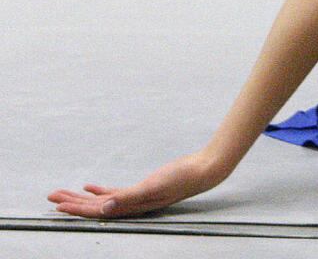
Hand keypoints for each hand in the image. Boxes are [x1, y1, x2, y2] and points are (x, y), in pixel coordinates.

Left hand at [47, 151, 226, 218]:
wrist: (202, 170)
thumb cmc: (181, 178)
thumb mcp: (154, 186)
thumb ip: (128, 198)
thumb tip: (104, 209)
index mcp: (131, 207)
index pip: (97, 212)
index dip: (76, 209)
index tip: (57, 205)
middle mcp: (130, 206)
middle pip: (94, 208)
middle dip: (72, 203)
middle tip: (51, 197)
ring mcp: (135, 199)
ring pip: (101, 201)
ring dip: (81, 197)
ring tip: (63, 193)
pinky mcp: (141, 189)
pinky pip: (114, 193)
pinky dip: (99, 191)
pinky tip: (90, 187)